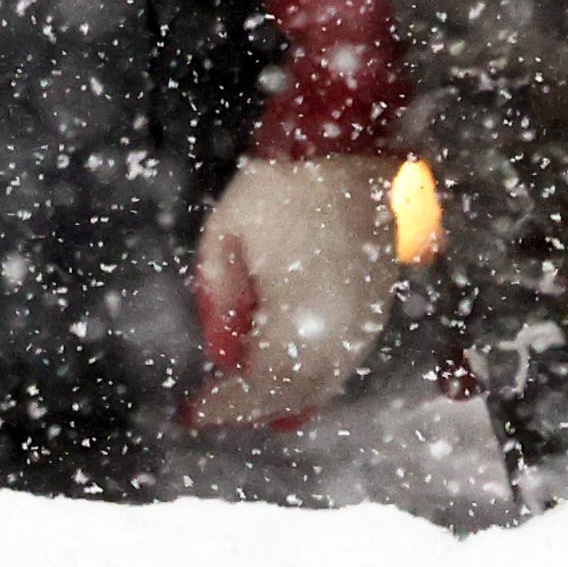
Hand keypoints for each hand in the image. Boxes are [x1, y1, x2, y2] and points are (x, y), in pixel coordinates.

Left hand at [187, 150, 440, 429]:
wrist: (350, 154)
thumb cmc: (280, 189)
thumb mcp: (226, 237)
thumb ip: (218, 299)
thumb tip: (221, 356)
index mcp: (303, 314)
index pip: (263, 386)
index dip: (227, 407)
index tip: (192, 412)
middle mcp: (342, 331)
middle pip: (297, 397)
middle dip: (251, 408)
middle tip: (212, 406)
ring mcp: (365, 324)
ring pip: (323, 386)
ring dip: (282, 397)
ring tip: (238, 391)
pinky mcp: (375, 312)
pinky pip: (340, 365)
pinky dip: (308, 377)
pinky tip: (277, 366)